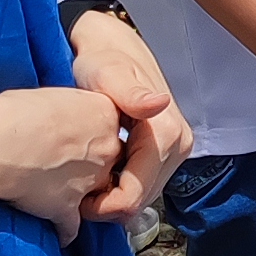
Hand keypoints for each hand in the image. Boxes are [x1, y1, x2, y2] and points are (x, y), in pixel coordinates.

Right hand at [0, 86, 129, 243]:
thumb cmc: (15, 113)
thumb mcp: (54, 96)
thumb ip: (68, 110)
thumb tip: (57, 115)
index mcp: (104, 113)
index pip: (110, 128)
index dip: (91, 136)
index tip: (74, 139)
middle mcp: (106, 148)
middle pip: (109, 160)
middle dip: (90, 165)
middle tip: (64, 163)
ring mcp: (91, 180)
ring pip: (95, 193)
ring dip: (79, 195)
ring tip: (54, 192)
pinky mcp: (69, 207)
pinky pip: (71, 226)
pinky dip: (63, 230)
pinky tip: (55, 230)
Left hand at [69, 10, 191, 219]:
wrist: (112, 47)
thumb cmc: (103, 60)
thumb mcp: (108, 75)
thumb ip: (131, 94)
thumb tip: (158, 103)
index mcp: (167, 133)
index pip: (135, 196)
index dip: (103, 208)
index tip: (76, 199)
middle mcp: (179, 143)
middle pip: (142, 201)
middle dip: (109, 204)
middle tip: (77, 190)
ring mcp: (177, 148)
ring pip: (144, 197)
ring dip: (114, 197)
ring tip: (87, 180)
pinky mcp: (169, 151)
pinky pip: (145, 184)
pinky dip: (122, 186)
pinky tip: (102, 173)